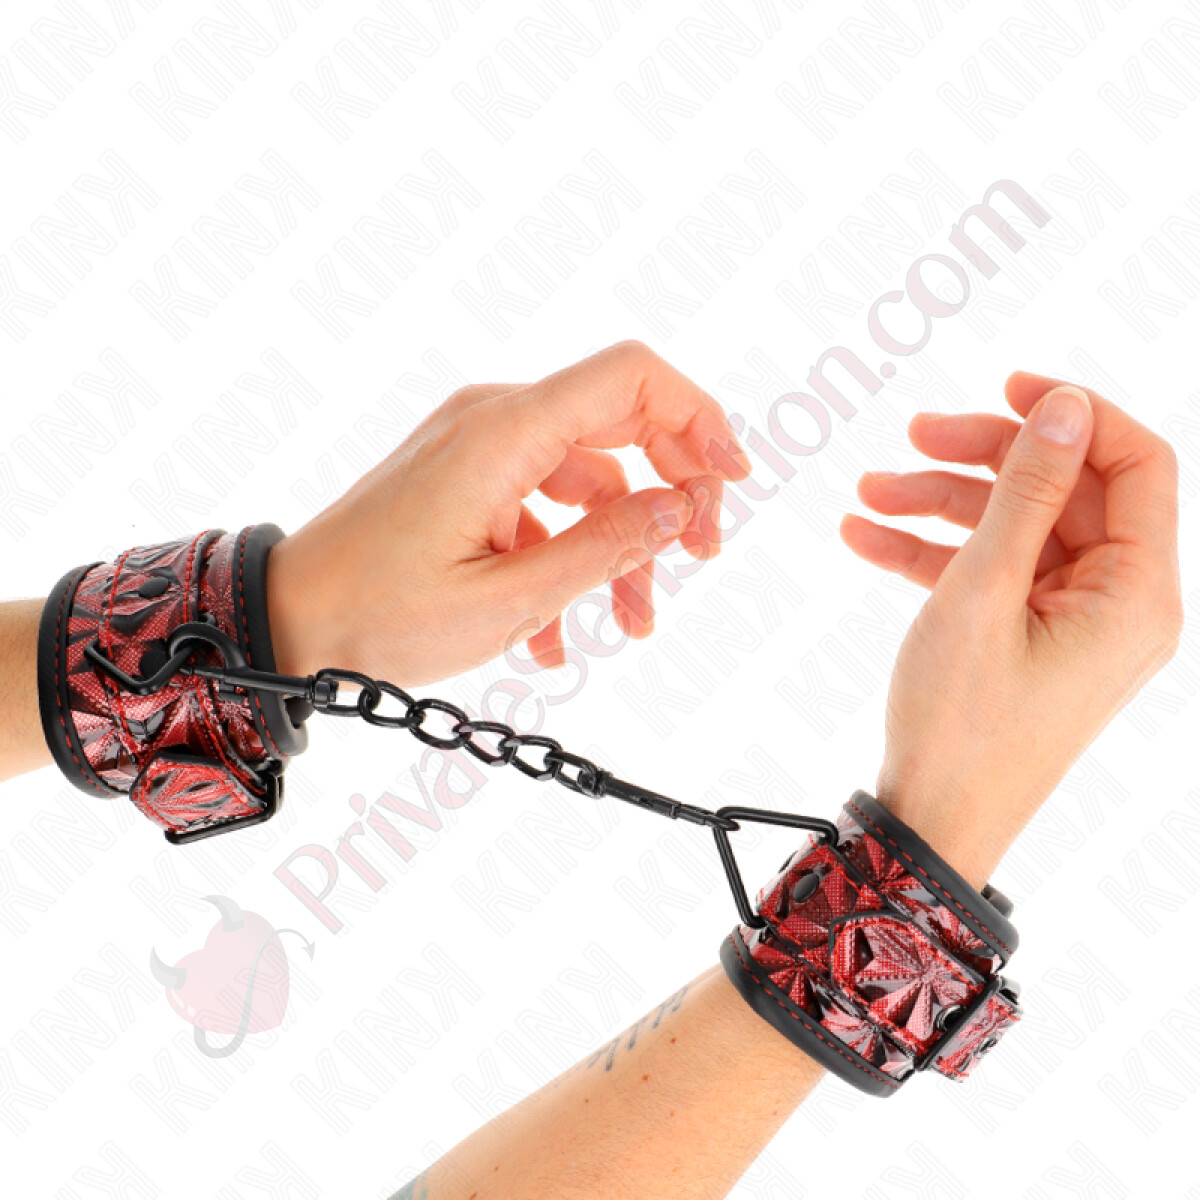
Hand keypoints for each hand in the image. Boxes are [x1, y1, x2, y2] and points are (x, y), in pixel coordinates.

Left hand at [266, 341, 750, 687]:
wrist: (285, 620)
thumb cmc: (378, 615)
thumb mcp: (505, 600)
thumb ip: (603, 550)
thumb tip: (680, 508)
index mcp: (504, 434)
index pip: (632, 378)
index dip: (699, 417)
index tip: (731, 483)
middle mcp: (494, 422)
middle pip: (621, 420)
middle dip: (673, 488)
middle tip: (699, 557)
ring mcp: (478, 448)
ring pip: (588, 476)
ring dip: (620, 546)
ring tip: (631, 624)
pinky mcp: (466, 479)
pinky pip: (543, 503)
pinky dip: (567, 556)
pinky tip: (558, 634)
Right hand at [841, 371, 1182, 885]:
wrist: (933, 820)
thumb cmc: (961, 722)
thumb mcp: (984, 591)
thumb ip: (1026, 493)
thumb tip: (1063, 406)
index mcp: (1137, 592)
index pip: (1137, 462)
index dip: (1075, 412)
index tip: (1007, 383)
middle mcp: (1120, 602)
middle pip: (1063, 490)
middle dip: (982, 458)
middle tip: (911, 437)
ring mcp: (1074, 621)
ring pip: (1018, 527)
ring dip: (941, 504)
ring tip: (865, 496)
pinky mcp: (1032, 637)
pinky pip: (993, 572)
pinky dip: (935, 552)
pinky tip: (865, 537)